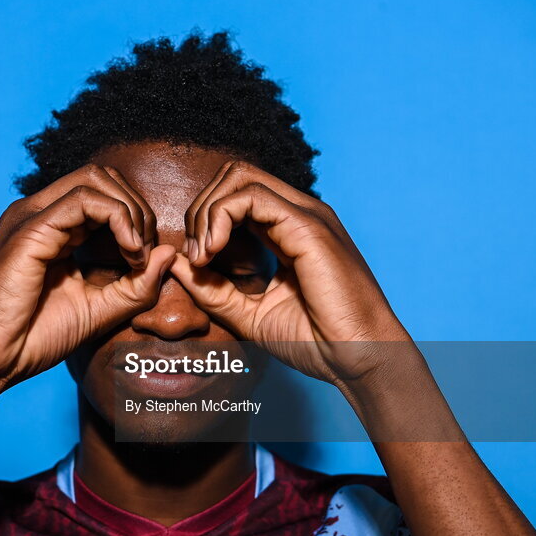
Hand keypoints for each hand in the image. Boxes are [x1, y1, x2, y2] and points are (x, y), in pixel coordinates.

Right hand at [0, 165, 175, 389]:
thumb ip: (136, 284)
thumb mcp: (100, 309)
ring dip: (130, 211)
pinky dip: (117, 219)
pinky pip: (84, 200)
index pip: (103, 194)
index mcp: (52, 227)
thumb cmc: (34, 338)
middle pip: (103, 176)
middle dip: (137, 208)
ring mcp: (32, 216)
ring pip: (96, 179)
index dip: (135, 218)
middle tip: (144, 254)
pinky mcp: (30, 230)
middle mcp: (39, 213)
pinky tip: (128, 251)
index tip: (144, 261)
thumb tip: (169, 252)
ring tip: (136, 253)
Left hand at [169, 161, 411, 388]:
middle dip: (201, 209)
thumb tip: (176, 263)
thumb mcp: (248, 314)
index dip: (205, 219)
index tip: (196, 262)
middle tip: (196, 255)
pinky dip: (220, 218)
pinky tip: (214, 252)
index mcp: (288, 229)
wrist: (360, 360)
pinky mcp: (308, 227)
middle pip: (233, 175)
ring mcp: (306, 215)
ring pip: (239, 177)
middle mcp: (299, 213)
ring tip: (203, 255)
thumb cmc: (317, 341)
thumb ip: (212, 289)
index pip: (236, 194)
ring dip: (207, 212)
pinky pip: (251, 197)